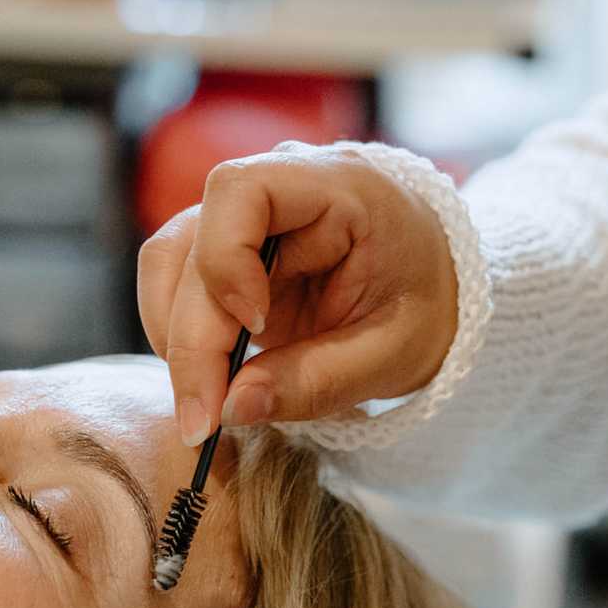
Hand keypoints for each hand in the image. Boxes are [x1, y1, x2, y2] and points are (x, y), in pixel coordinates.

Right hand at [136, 148, 457, 445]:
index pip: (242, 190)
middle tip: (205, 420)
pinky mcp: (228, 253)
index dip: (226, 258)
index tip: (255, 326)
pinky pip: (177, 283)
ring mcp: (245, 219)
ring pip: (169, 261)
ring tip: (204, 405)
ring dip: (172, 334)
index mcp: (339, 187)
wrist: (438, 287)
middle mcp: (278, 188)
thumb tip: (234, 407)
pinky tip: (208, 382)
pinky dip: (180, 334)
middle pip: (194, 243)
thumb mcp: (393, 354)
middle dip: (192, 338)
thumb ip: (317, 380)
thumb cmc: (427, 304)